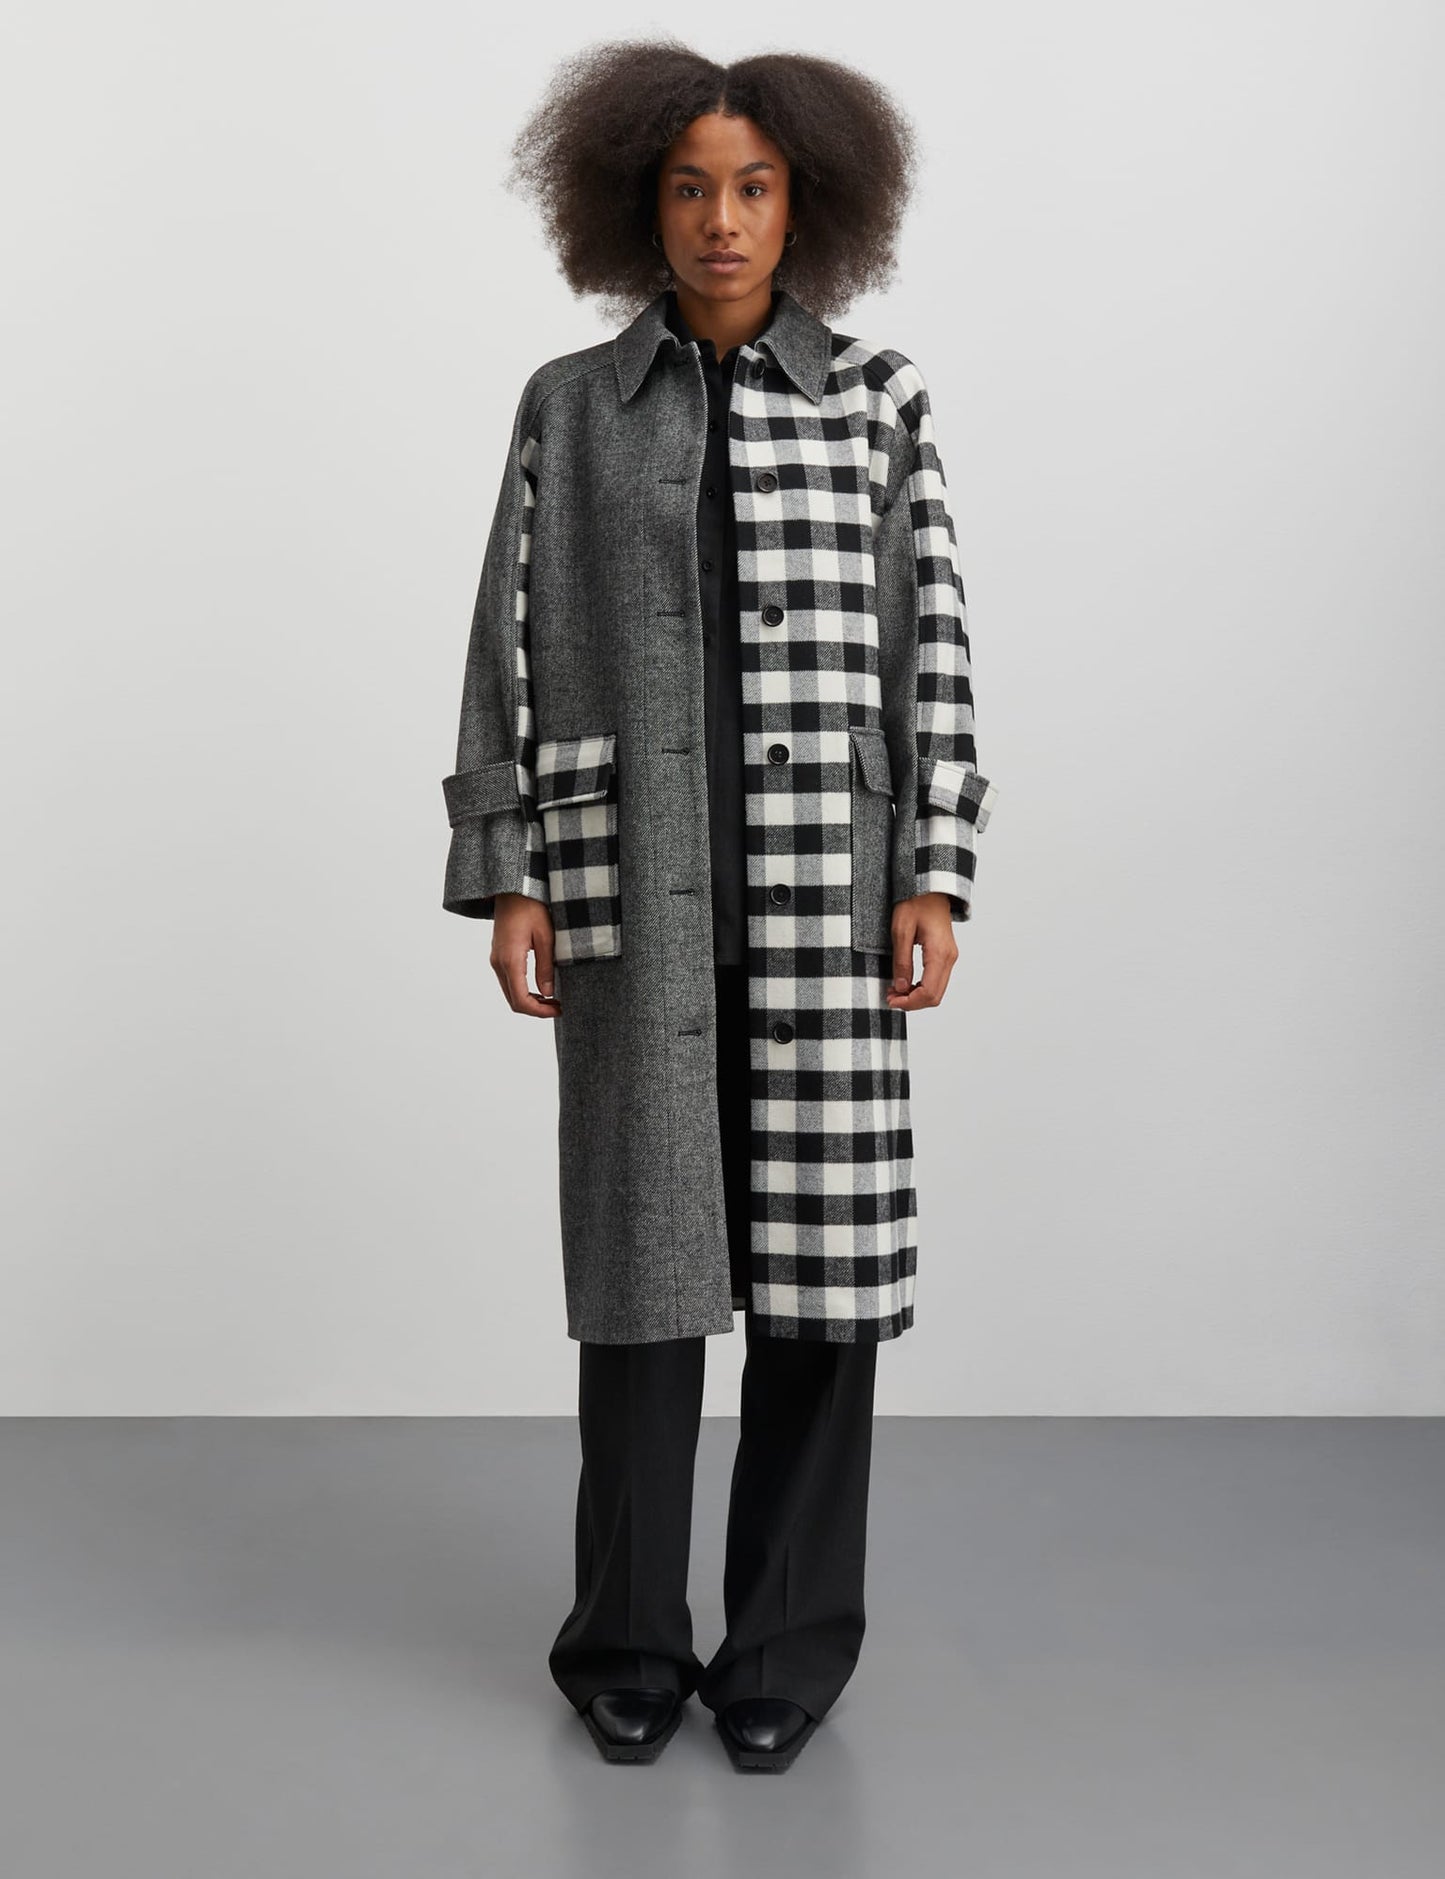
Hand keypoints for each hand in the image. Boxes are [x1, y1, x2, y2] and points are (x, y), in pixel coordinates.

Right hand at [490, 894, 560, 1016]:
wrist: (512, 889)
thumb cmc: (531, 906)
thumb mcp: (546, 936)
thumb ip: (546, 966)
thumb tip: (548, 993)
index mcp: (510, 960)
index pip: (521, 1000)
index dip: (539, 1011)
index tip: (558, 1010)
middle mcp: (498, 963)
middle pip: (513, 1001)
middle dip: (536, 1009)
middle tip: (559, 1007)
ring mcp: (496, 960)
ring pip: (510, 993)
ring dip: (530, 1001)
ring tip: (553, 999)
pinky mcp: (498, 956)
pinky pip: (508, 982)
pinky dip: (523, 990)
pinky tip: (540, 988)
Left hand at [884, 892, 958, 1010]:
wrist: (930, 889)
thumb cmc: (915, 903)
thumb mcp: (901, 930)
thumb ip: (902, 961)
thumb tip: (900, 987)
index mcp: (939, 953)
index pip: (928, 992)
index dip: (909, 1002)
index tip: (890, 1000)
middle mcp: (949, 958)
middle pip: (935, 996)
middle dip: (912, 1002)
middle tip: (890, 997)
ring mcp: (950, 958)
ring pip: (937, 991)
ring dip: (916, 996)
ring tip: (895, 991)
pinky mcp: (946, 956)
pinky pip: (937, 981)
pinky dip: (922, 988)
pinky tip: (906, 984)